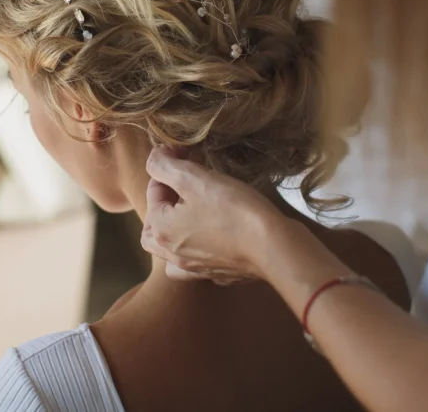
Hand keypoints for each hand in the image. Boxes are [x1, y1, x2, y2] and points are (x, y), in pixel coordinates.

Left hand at [141, 146, 291, 282]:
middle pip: (153, 227)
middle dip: (163, 202)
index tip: (186, 153)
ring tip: (190, 214)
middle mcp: (173, 255)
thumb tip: (153, 157)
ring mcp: (196, 269)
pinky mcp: (220, 275)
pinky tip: (212, 238)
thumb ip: (164, 165)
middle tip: (184, 185)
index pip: (153, 190)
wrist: (273, 248)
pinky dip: (198, 251)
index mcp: (161, 230)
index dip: (169, 166)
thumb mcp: (194, 178)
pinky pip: (198, 264)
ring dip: (173, 233)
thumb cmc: (233, 210)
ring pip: (170, 253)